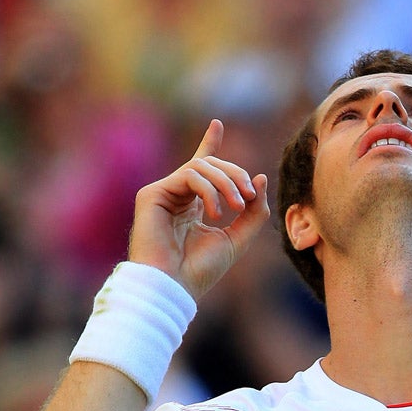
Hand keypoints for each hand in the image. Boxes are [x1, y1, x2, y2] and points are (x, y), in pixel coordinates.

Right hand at [128, 120, 269, 298]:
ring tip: (235, 206)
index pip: (202, 168)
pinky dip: (209, 190)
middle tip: (248, 197)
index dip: (209, 143)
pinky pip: (189, 175)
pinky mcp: (151, 194)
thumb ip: (253, 211)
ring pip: (201, 167)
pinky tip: (214, 213)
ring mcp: (162, 194)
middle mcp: (176, 196)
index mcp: (192, 205)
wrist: (174, 287)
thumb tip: (260, 177)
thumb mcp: (237, 239)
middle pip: (210, 165)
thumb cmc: (201, 270)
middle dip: (236, 175)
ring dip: (226, 183)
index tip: (217, 123)